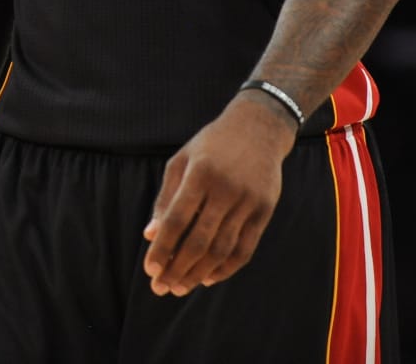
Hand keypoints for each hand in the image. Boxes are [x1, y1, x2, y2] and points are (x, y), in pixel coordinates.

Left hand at [141, 95, 295, 296]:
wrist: (259, 127)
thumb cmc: (211, 145)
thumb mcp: (181, 161)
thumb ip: (165, 198)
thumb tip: (150, 234)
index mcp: (199, 173)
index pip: (177, 220)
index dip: (162, 248)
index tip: (150, 270)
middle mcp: (225, 188)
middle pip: (199, 240)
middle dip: (178, 268)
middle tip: (162, 288)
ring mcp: (248, 201)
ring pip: (222, 249)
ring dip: (199, 273)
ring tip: (181, 287)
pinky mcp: (265, 211)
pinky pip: (245, 248)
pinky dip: (226, 268)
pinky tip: (209, 277)